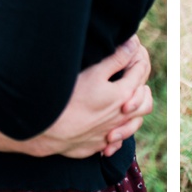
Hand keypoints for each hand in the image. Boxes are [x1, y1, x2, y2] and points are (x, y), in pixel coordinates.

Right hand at [23, 36, 154, 159]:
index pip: (139, 73)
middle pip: (145, 103)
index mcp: (123, 95)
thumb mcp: (94, 72)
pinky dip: (114, 134)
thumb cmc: (70, 98)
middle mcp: (121, 116)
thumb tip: (132, 45)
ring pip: (133, 125)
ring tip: (125, 105)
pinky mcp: (96, 146)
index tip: (130, 52)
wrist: (47, 130)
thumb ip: (116, 59)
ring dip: (132, 114)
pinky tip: (105, 128)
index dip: (136, 59)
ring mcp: (109, 133)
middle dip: (142, 90)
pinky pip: (114, 142)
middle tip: (132, 80)